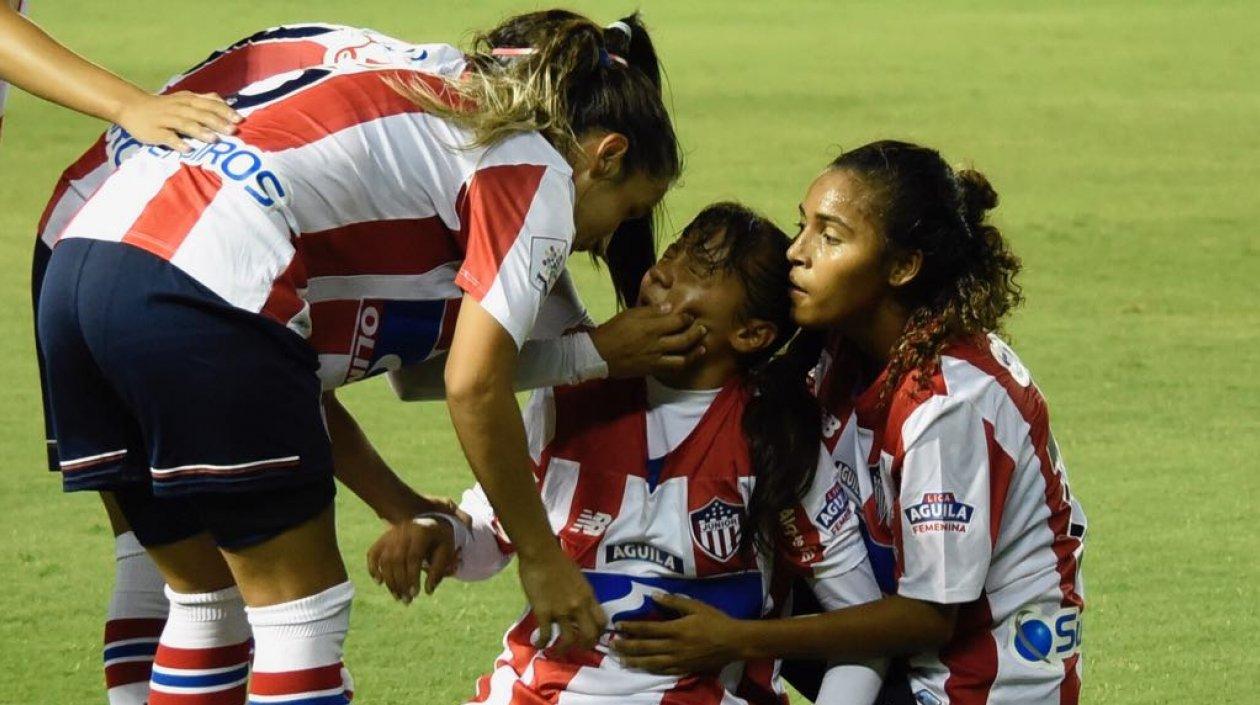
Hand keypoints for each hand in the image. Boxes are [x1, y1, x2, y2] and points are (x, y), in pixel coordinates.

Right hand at [114, 91, 241, 153]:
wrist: (132, 107)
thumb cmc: (165, 106)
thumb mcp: (185, 98)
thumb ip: (204, 100)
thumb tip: (227, 103)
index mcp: (187, 100)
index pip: (208, 103)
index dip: (224, 111)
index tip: (240, 119)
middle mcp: (178, 108)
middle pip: (200, 113)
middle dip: (217, 122)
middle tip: (233, 131)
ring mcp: (166, 119)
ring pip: (185, 124)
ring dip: (200, 131)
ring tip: (214, 139)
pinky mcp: (155, 131)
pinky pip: (167, 137)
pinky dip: (178, 142)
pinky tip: (188, 149)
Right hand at [366, 517, 458, 603]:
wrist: (431, 521)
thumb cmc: (441, 539)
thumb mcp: (446, 551)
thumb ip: (438, 570)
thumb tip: (428, 591)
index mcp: (421, 531)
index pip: (413, 557)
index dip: (412, 577)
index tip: (416, 594)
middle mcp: (403, 530)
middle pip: (396, 560)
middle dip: (400, 583)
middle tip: (406, 600)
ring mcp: (391, 534)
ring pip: (385, 560)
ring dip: (389, 581)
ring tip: (398, 597)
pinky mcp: (383, 538)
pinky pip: (373, 553)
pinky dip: (373, 568)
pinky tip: (379, 582)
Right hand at [517, 546, 606, 651]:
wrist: (541, 553)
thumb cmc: (559, 561)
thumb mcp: (579, 579)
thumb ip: (581, 595)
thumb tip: (580, 608)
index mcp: (588, 596)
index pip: (602, 621)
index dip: (599, 633)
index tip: (592, 636)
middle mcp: (578, 606)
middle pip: (590, 635)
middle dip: (585, 646)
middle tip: (577, 648)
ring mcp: (561, 611)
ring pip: (568, 640)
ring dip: (562, 649)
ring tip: (555, 651)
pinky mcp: (543, 612)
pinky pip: (546, 635)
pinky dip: (541, 643)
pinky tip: (538, 644)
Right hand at [590, 303, 706, 378]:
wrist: (599, 354)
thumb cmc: (613, 330)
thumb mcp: (630, 314)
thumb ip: (651, 311)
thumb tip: (670, 307)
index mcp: (651, 327)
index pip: (678, 321)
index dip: (687, 318)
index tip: (691, 315)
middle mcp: (657, 344)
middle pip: (684, 339)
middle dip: (697, 333)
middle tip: (703, 328)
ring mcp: (656, 359)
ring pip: (683, 358)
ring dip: (695, 353)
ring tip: (703, 348)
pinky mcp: (652, 369)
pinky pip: (672, 369)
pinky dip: (683, 364)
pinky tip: (688, 360)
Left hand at [612, 594, 745, 674]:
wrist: (734, 642)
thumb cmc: (715, 620)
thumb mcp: (696, 606)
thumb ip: (674, 602)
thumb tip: (653, 595)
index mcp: (676, 629)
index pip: (648, 629)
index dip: (631, 628)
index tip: (618, 626)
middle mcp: (674, 646)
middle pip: (645, 647)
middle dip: (627, 646)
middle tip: (611, 645)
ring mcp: (679, 659)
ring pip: (651, 662)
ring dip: (634, 660)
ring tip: (621, 660)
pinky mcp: (685, 668)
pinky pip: (664, 670)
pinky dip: (650, 669)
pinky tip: (642, 668)